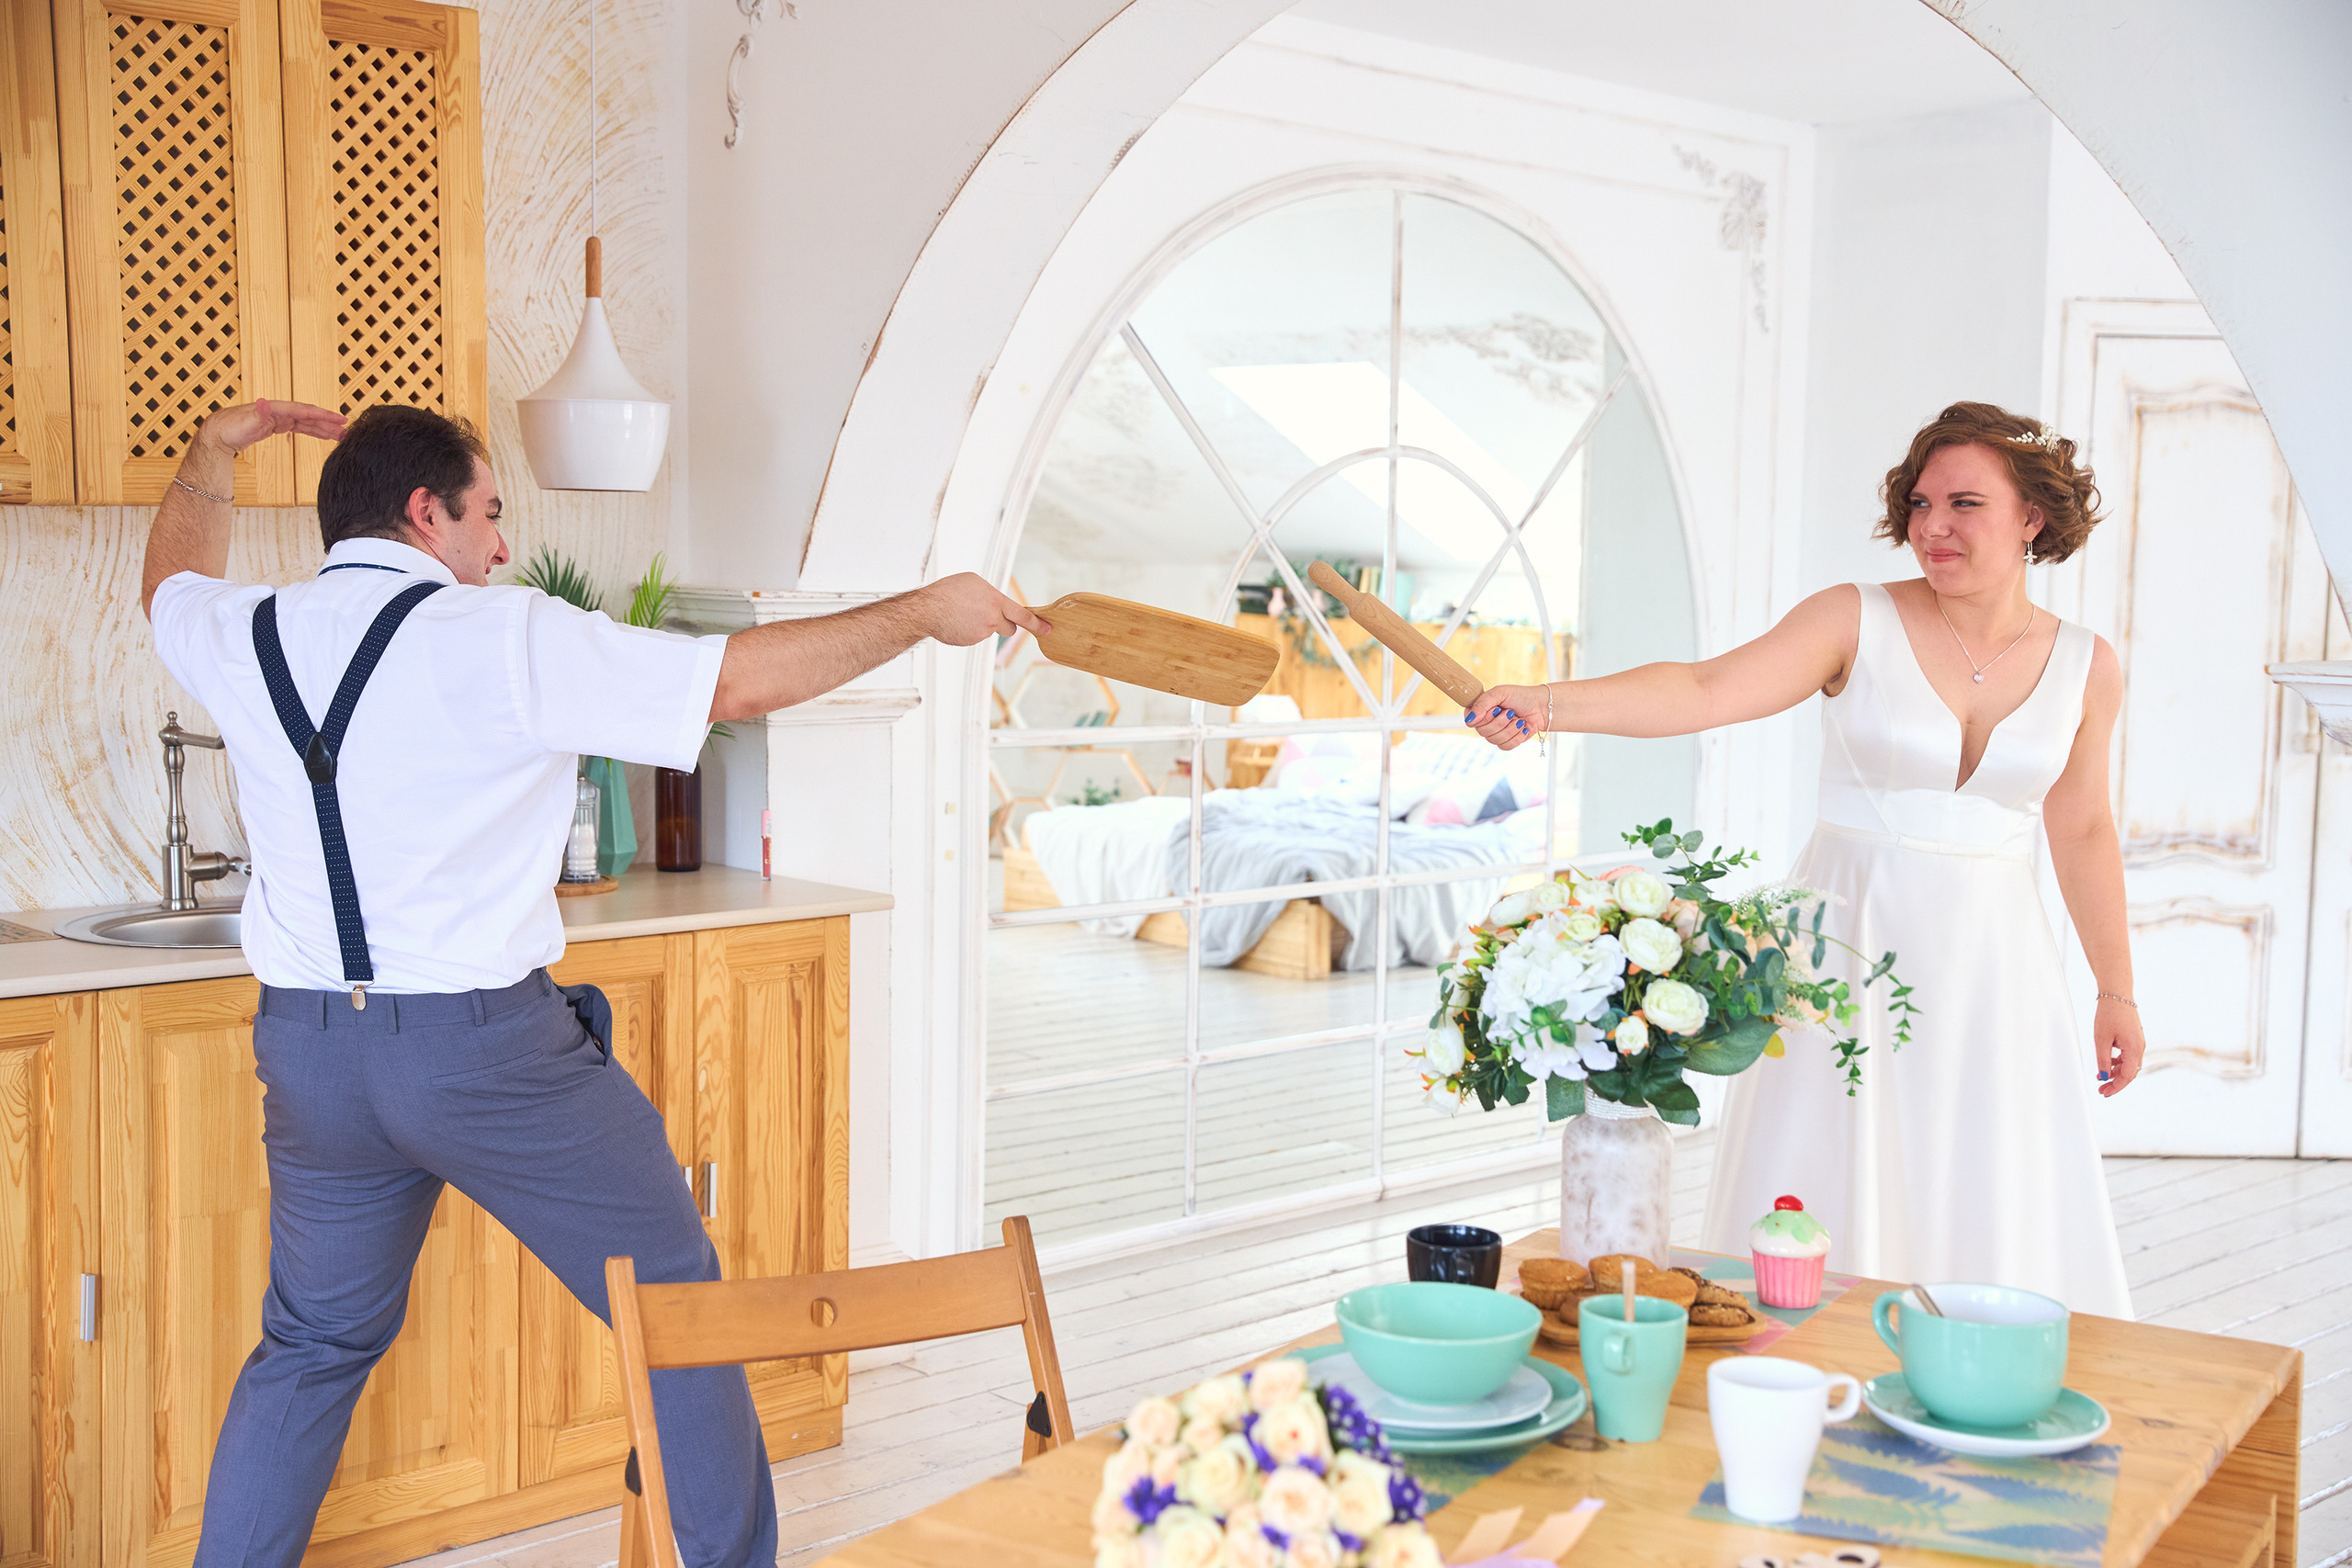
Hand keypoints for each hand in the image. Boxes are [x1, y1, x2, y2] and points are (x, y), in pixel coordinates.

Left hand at [197, 398, 347, 455]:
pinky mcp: (277, 426)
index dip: (323, 415)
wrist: (218, 434)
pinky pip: (300, 428)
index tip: (340, 419)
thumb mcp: (244, 422)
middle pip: (310, 416)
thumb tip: (263, 402)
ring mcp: (279, 418)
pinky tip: (322, 435)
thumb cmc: (229, 428)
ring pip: (307, 422)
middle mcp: (280, 411)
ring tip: (341, 435)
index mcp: (276, 408)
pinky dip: (313, 431)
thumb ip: (257, 413)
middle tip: (347, 430)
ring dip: (324, 428)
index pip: (304, 411)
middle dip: (329, 423)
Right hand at [923, 572, 1050, 645]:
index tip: (1047, 629)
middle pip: (1009, 629)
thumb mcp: (974, 582)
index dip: (1037, 624)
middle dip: (1004, 624)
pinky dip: (968, 630)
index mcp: (996, 602)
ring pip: (988, 631)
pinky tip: (955, 621)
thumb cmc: (948, 591)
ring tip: (962, 613)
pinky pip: (974, 636)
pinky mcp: (970, 642)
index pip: (1022, 615)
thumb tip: (997, 604)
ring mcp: (981, 634)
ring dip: (980, 625)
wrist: (928, 609)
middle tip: (990, 616)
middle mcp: (992, 620)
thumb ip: (991, 595)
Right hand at [1465, 682, 1549, 749]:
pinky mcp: (1507, 742)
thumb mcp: (1499, 693)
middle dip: (1500, 722)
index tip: (1496, 708)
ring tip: (1519, 720)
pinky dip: (1516, 737)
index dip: (1483, 717)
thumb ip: (1482, 703)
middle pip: (1482, 732)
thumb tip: (1469, 720)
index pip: (1470, 721)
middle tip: (1511, 712)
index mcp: (1481, 710)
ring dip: (1510, 729)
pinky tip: (1522, 728)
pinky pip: (1505, 746)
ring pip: (1494, 740)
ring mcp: (1496, 734)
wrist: (1541, 706)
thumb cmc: (1520, 696)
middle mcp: (1486, 723)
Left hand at [2094, 998, 2144, 1095]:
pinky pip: (2128, 1056)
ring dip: (2116, 1073)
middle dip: (2116, 1083)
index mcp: (2134, 1050)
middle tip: (2101, 1090)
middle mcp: (2140, 1048)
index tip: (2104, 1093)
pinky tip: (2107, 1063)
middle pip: (2130, 1073)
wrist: (2117, 995)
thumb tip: (2103, 1077)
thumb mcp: (2101, 1040)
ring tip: (2100, 1077)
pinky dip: (2118, 1062)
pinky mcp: (2134, 1038)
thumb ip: (2103, 1060)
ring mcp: (2138, 1043)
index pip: (2127, 1076)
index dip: (2116, 1087)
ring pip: (2129, 1065)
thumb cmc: (2109, 1014)